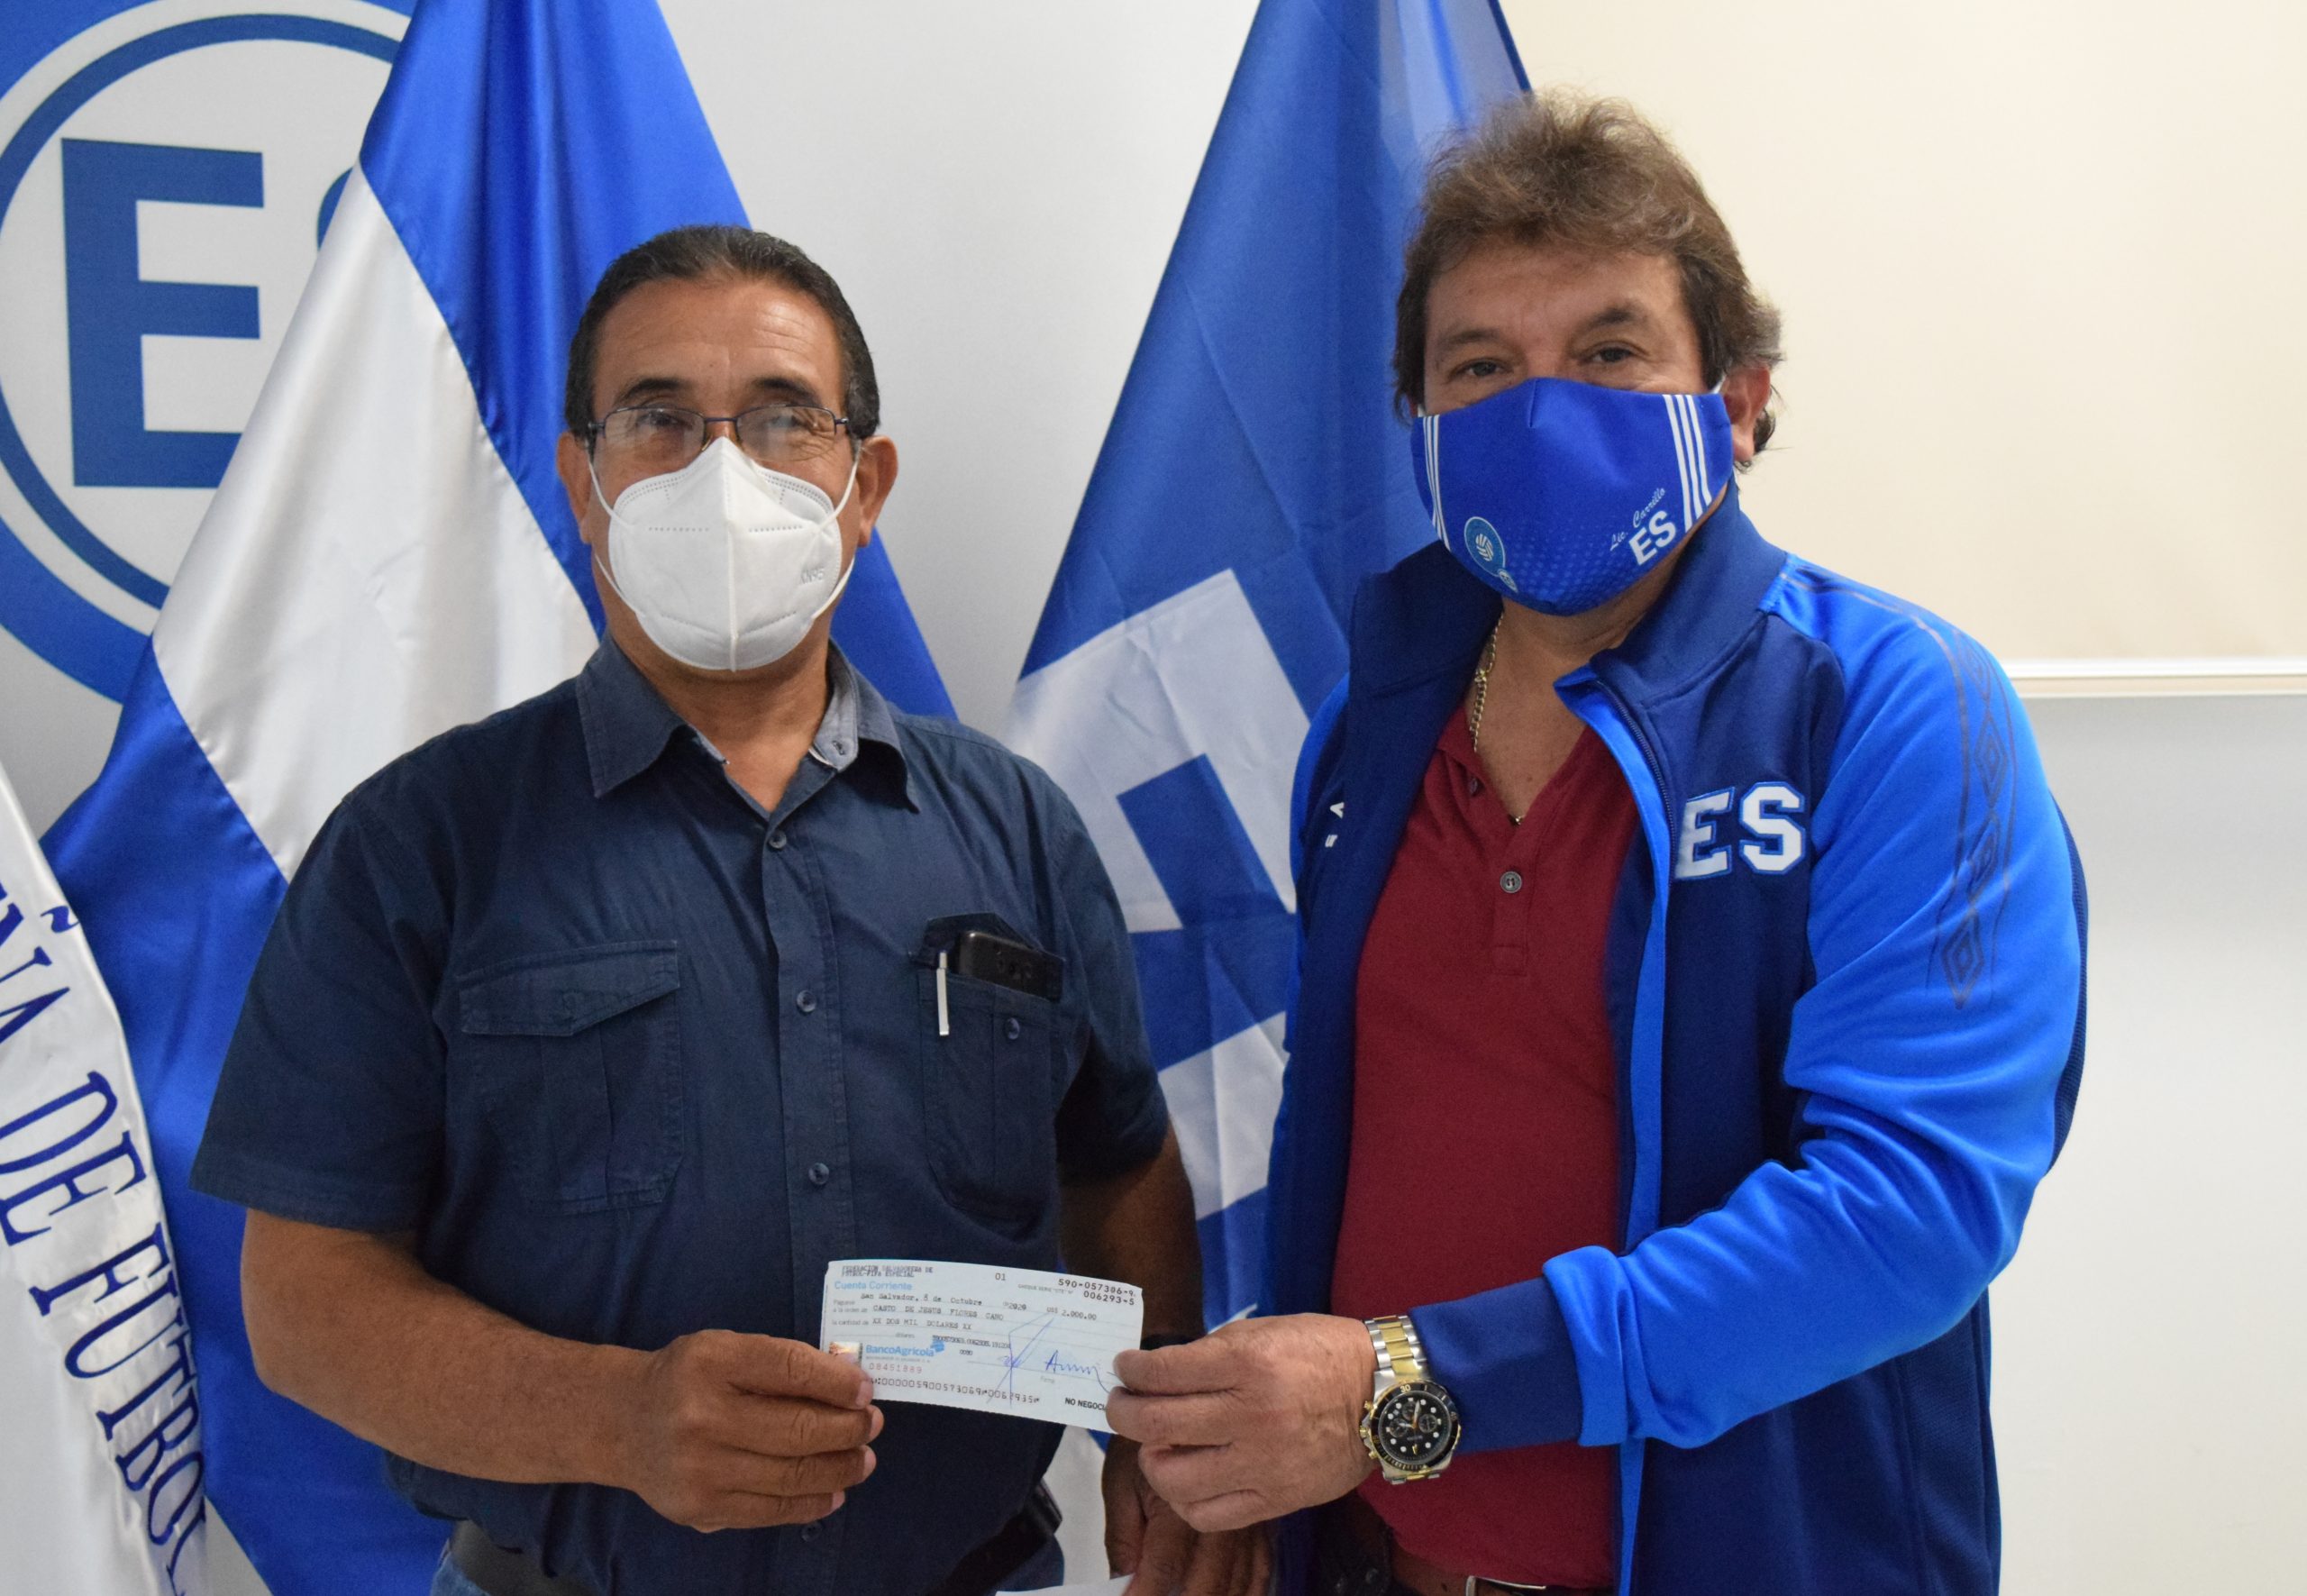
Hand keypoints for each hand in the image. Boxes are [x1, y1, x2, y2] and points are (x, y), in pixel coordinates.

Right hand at [615, 1329, 880, 1531]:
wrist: (623, 1421)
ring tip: (863, 1459)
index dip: (838, 1382)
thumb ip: (782, 1362)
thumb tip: (850, 1385)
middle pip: (798, 1429)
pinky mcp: (700, 1508)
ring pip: (791, 1475)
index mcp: (711, 1361)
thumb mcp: (726, 1349)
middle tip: (872, 1426)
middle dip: (848, 1429)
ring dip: (840, 1468)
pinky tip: (835, 1491)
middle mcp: (701, 1416)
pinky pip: (771, 1511)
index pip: (790, 1369)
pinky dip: (812, 1502)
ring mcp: (699, 1468)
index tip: (866, 1392)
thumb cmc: (688, 1377)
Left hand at [1103, 1436, 1272, 1595]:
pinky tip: (1238, 1595)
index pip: (1162, 1570)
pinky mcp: (1260, 1522)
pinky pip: (1262, 1568)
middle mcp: (1217, 1516)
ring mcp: (1245, 1521)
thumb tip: (1119, 1580)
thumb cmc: (1147, 1444)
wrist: (1194, 1400)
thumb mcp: (1121, 1479)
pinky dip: (1249, 1589)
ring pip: (1238, 1580)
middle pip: (1207, 1583)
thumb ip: (1122, 1535)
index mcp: (1179, 1506)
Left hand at [1107, 1314, 1374, 1532]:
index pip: (1164, 1372)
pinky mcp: (1276, 1500)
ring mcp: (1263, 1464)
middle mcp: (1252, 1415)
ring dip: (1150, 1460)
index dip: (1132, 1370)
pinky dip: (1184, 1500)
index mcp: (1249, 1364)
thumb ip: (1214, 1351)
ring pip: (1175, 1478)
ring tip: (1153, 1446)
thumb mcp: (1268, 1332)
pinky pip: (1209, 1514)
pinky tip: (1183, 1479)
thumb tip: (1162, 1371)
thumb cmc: (1324, 1355)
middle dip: (1123, 1412)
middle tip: (1120, 1404)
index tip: (1124, 1368)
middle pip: (1157, 1424)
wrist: (1385, 1398)